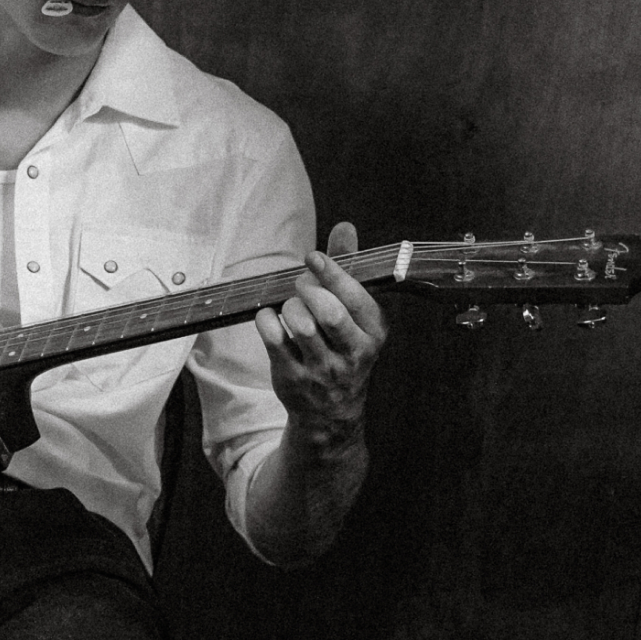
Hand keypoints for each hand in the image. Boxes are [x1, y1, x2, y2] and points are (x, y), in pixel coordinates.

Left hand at [254, 220, 387, 446]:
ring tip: (290, 308)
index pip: (355, 297)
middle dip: (308, 290)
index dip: (331, 272)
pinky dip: (266, 321)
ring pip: (300, 325)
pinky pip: (273, 339)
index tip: (312, 257)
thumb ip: (348, 269)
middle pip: (328, 312)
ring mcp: (323, 370)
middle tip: (300, 286)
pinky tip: (270, 319)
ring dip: (289, 307)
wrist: (331, 412)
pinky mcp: (294, 378)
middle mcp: (353, 354)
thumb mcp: (354, 314)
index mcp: (374, 332)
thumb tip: (345, 227)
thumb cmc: (342, 348)